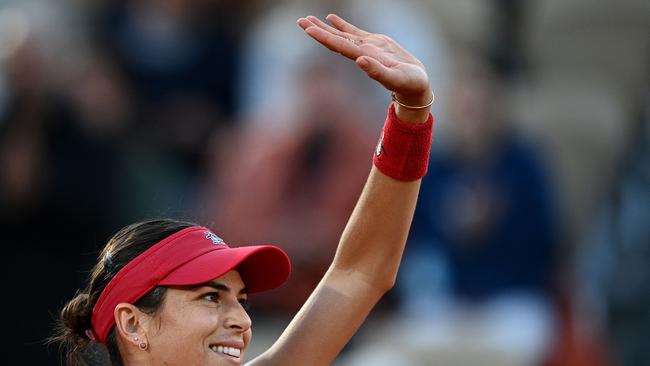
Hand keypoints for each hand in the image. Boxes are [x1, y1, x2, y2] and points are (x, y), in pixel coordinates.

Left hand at [297, 14, 431, 121]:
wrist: (417, 86)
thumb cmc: (408, 85)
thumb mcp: (395, 78)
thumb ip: (377, 71)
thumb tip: (359, 60)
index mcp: (364, 58)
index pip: (339, 46)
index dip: (324, 37)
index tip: (308, 29)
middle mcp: (361, 52)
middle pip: (335, 40)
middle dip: (317, 30)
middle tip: (300, 21)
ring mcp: (367, 47)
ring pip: (341, 35)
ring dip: (325, 27)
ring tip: (308, 19)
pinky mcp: (375, 43)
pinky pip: (354, 32)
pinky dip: (341, 25)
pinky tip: (330, 18)